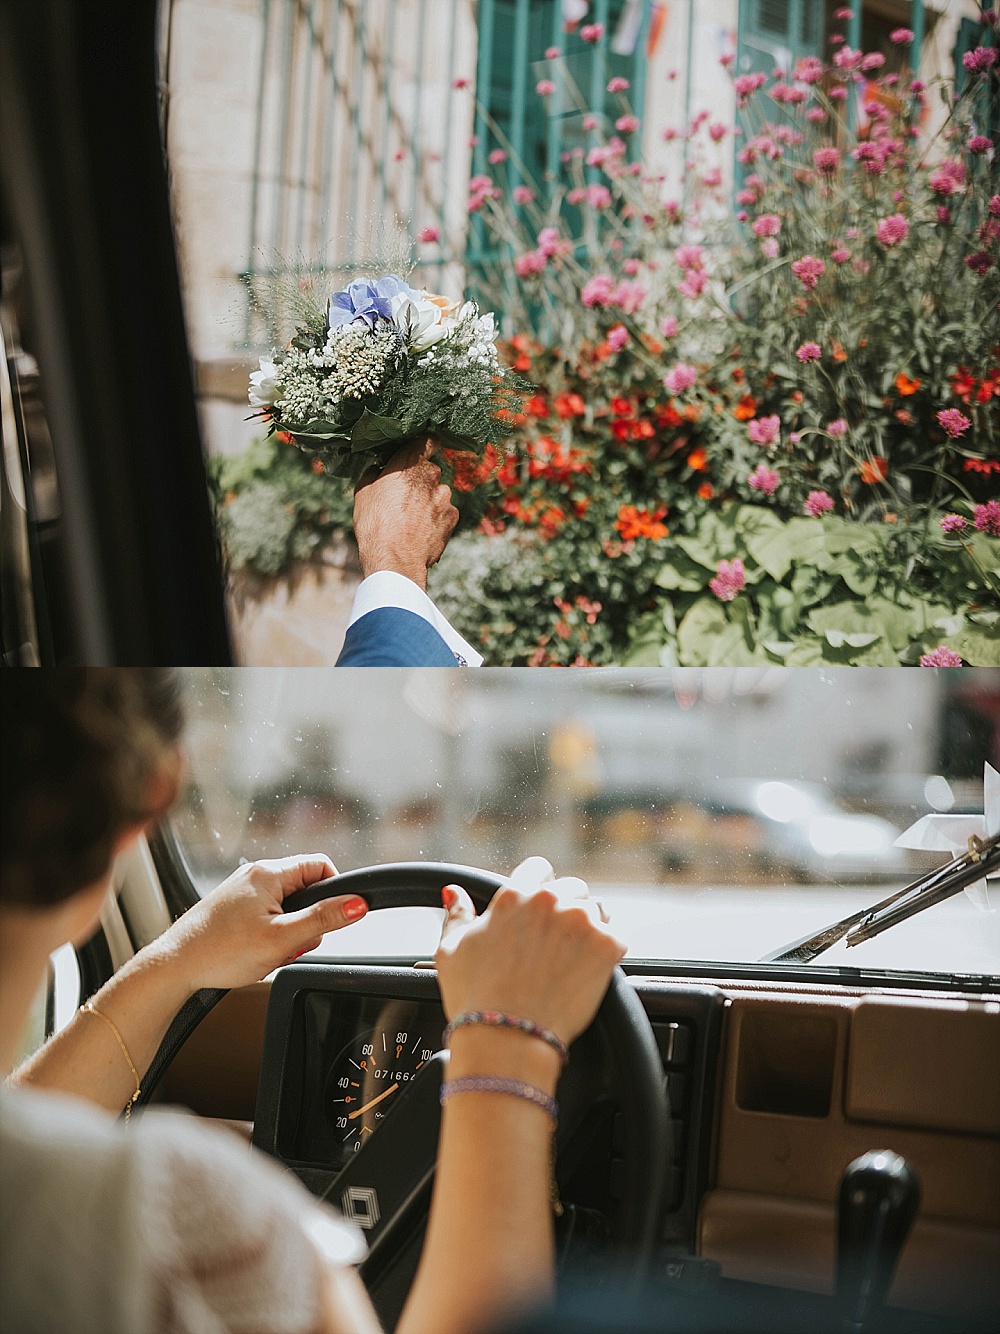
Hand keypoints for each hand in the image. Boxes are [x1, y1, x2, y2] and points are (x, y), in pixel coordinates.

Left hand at [153, 855, 367, 991]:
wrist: (173, 967)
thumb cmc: (219, 951)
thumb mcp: (282, 939)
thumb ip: (323, 920)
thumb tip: (357, 904)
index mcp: (269, 873)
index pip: (321, 866)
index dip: (335, 893)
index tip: (331, 920)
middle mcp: (254, 875)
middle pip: (305, 891)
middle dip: (306, 922)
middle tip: (290, 945)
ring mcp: (241, 891)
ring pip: (285, 907)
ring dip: (287, 933)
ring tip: (268, 952)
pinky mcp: (231, 908)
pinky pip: (266, 916)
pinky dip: (268, 935)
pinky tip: (254, 953)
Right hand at [353, 438, 458, 589]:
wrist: (394, 560)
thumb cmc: (375, 525)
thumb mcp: (363, 493)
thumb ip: (374, 473)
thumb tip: (378, 468)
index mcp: (409, 463)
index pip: (426, 440)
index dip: (422, 445)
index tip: (417, 452)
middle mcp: (432, 475)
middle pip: (429, 470)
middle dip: (419, 480)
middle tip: (402, 498)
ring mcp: (445, 497)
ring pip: (437, 492)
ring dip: (428, 501)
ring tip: (410, 520)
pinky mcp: (453, 516)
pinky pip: (444, 512)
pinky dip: (435, 517)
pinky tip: (420, 530)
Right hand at [434, 860, 625, 1049]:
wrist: (508, 1038)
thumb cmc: (475, 998)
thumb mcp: (451, 950)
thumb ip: (457, 915)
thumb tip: (454, 894)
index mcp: (515, 895)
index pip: (538, 869)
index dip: (538, 886)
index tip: (538, 907)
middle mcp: (551, 901)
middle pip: (571, 887)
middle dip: (565, 906)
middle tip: (556, 938)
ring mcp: (582, 922)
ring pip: (596, 909)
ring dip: (588, 925)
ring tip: (573, 955)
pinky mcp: (607, 947)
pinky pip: (616, 937)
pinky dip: (605, 951)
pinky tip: (588, 969)